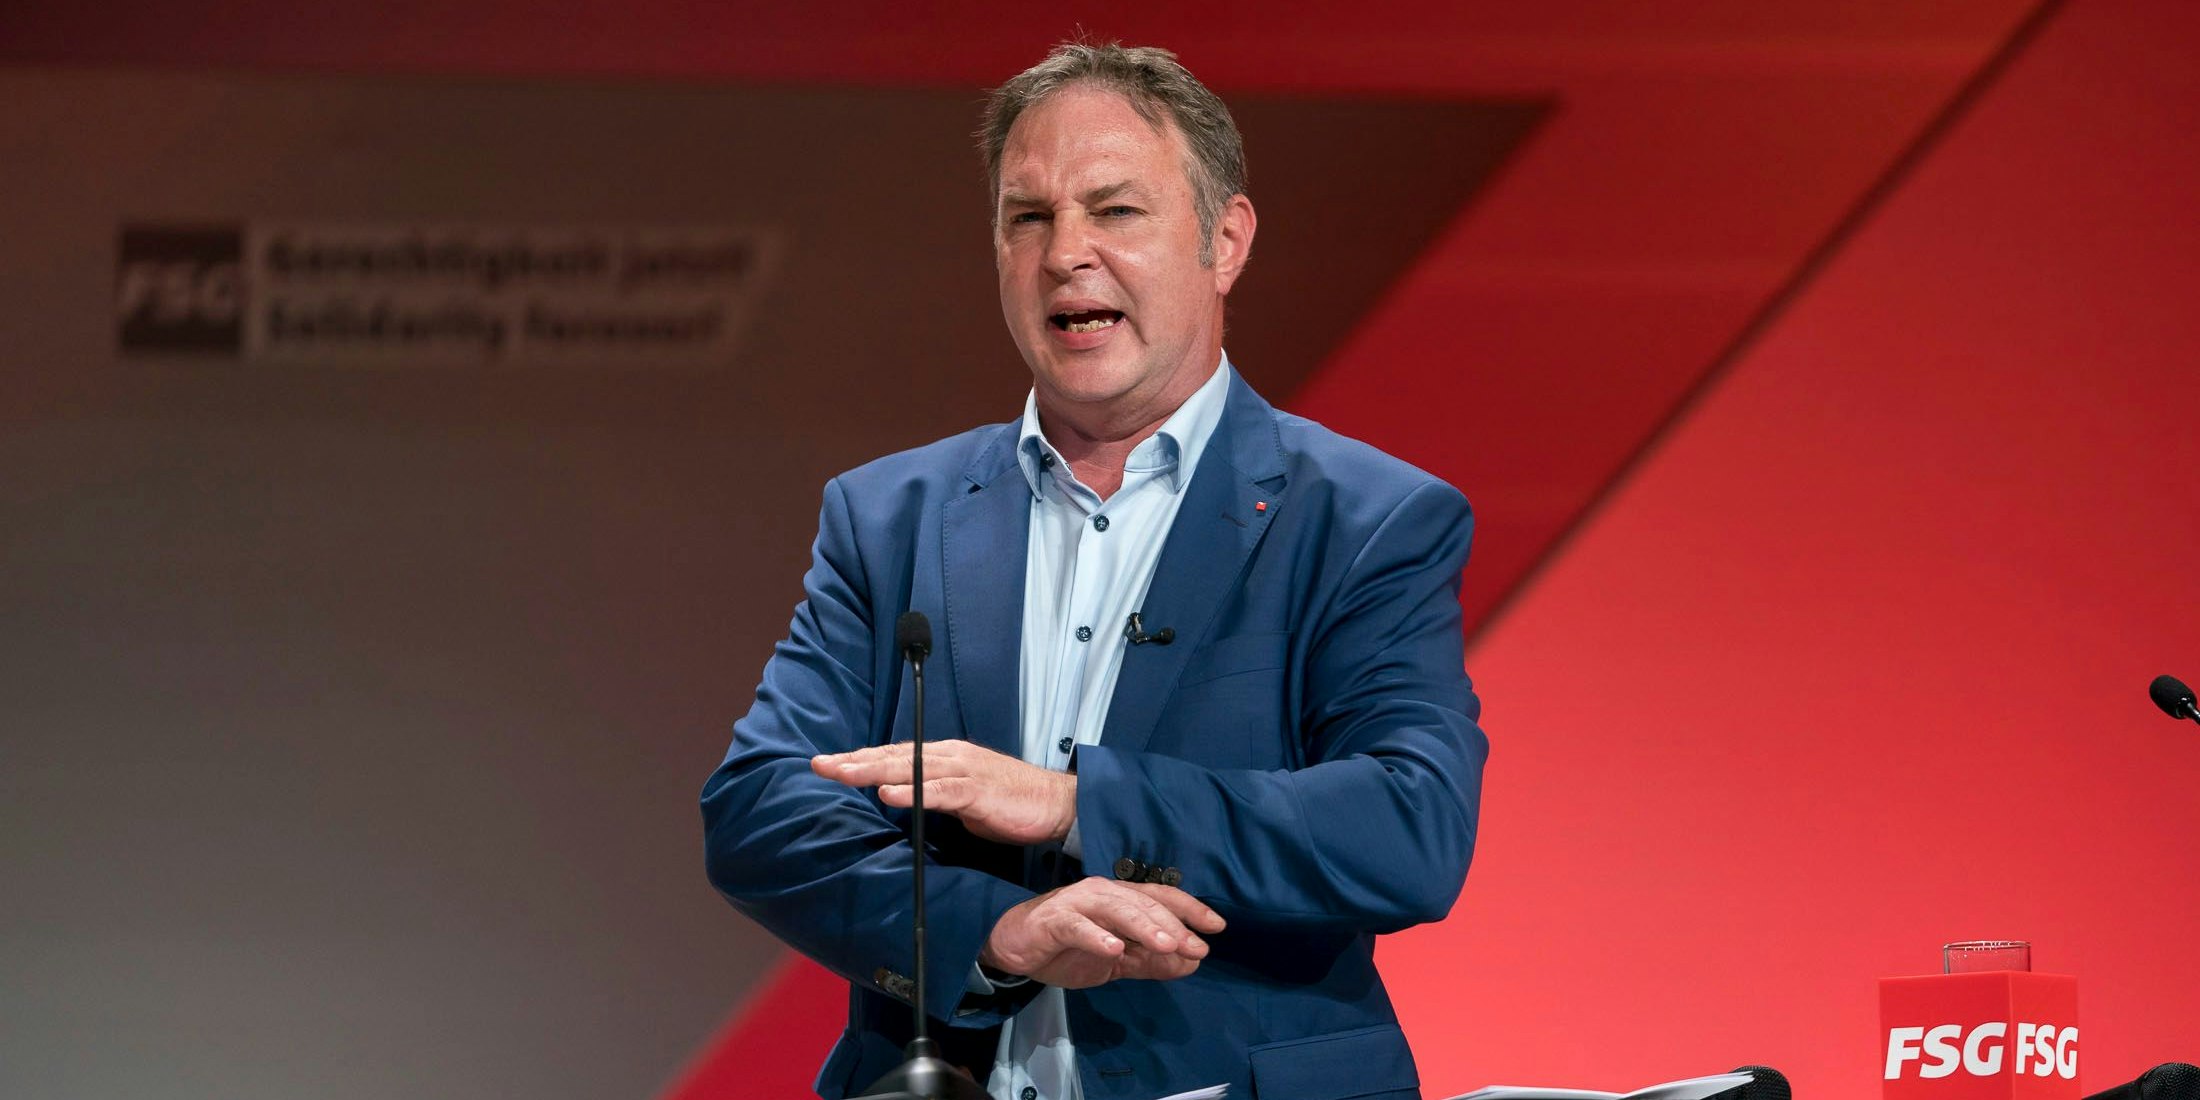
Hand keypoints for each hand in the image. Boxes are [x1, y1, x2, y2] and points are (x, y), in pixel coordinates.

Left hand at [812, 739, 1075, 845]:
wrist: (1056, 804)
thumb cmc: (1009, 802)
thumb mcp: (962, 797)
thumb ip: (932, 794)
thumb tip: (903, 800)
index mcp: (944, 757)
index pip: (894, 755)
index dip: (860, 759)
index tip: (827, 763)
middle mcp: (949, 756)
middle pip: (893, 756)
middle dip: (854, 761)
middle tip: (818, 764)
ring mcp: (963, 770)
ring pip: (910, 767)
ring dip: (872, 771)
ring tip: (842, 774)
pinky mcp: (978, 790)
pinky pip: (939, 791)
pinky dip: (912, 792)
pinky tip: (888, 795)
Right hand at [980, 877, 1226, 988]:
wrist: (1014, 948)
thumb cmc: (1067, 948)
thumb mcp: (1116, 960)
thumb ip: (1151, 960)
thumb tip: (1192, 962)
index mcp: (1120, 899)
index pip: (1161, 898)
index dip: (1189, 909)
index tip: (1217, 927)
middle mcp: (1103, 893)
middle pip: (1144, 903)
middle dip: (1172, 924)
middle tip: (1196, 946)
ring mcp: (1078, 903)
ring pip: (1117, 909)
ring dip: (1144, 926)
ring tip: (1166, 944)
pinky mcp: (1054, 921)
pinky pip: (1078, 927)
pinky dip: (1096, 937)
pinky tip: (1114, 949)